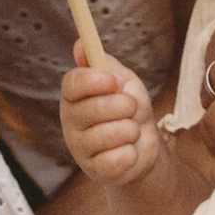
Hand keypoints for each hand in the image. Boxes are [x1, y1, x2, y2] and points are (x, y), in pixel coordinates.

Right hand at [62, 54, 161, 187]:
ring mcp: (79, 148)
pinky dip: (130, 153)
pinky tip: (127, 151)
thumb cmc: (129, 109)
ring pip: (111, 134)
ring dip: (131, 130)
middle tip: (130, 108)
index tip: (116, 81)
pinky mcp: (93, 170)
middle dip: (125, 106)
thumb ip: (104, 64)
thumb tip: (79, 44)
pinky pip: (116, 159)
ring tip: (130, 131)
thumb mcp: (122, 81)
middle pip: (95, 108)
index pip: (73, 84)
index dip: (96, 81)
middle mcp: (70, 121)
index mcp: (74, 96)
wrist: (144, 145)